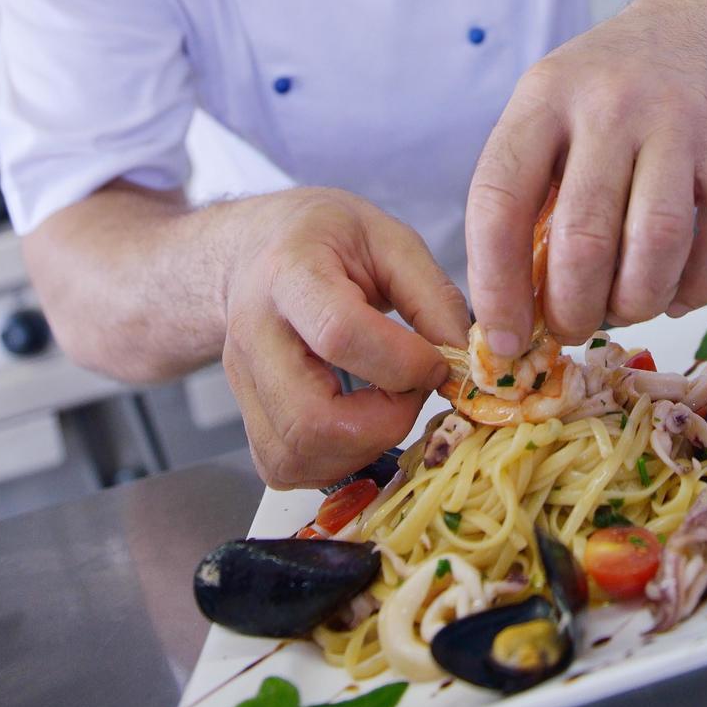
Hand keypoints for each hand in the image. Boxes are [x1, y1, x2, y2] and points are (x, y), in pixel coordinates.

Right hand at [222, 188, 469, 488]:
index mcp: (291, 272)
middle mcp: (254, 333)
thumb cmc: (327, 239)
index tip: (438, 361)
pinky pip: (285, 468)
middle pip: (309, 419)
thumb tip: (465, 360)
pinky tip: (358, 424)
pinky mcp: (247, 417)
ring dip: (361, 449)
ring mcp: (241, 382)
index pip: (339, 334)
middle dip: (383, 424)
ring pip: (295, 457)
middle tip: (412, 392)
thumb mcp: (389, 239)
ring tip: (387, 406)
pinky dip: (334, 461)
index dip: (402, 363)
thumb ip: (432, 295)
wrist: (259, 248)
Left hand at [465, 0, 706, 354]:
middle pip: (584, 236)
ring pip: (659, 242)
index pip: (499, 201)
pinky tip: (680, 291)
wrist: (690, 26)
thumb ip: (526, 196)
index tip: (505, 337)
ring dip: (638, 300)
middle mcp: (608, 106)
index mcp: (543, 100)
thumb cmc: (602, 89)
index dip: (496, 283)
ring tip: (626, 308)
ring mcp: (677, 122)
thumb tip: (515, 311)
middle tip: (572, 327)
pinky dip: (705, 284)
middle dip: (573, 308)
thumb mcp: (543, 113)